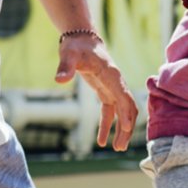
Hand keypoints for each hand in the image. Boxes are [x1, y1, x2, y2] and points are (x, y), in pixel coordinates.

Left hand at [56, 33, 138, 150]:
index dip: (127, 113)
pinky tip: (101, 141)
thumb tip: (59, 79)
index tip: (127, 129)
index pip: (124, 97)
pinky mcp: (105, 91)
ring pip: (122, 112)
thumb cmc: (76, 46)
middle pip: (128, 108)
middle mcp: (116, 83)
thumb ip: (65, 67)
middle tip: (119, 147)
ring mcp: (112, 88)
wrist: (80, 38)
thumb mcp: (69, 55)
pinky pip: (110, 111)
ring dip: (121, 130)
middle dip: (126, 128)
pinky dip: (107, 125)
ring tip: (116, 148)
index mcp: (112, 75)